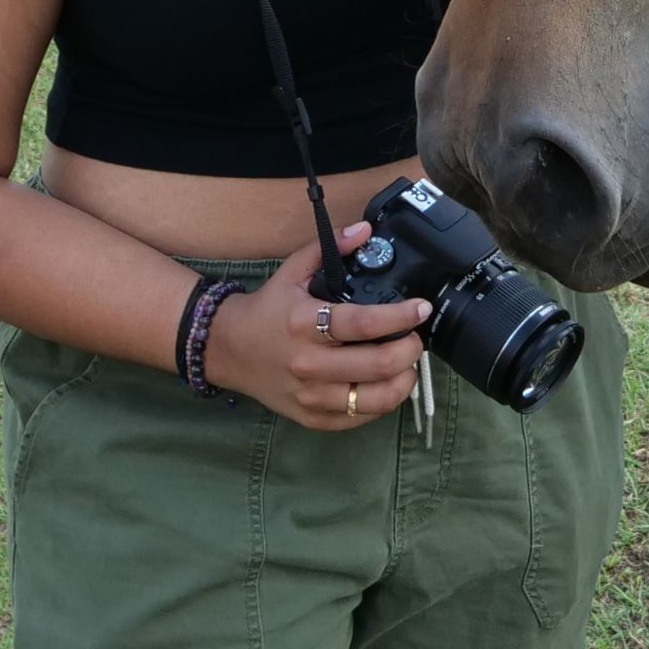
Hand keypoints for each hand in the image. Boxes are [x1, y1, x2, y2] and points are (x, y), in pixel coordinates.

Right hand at [208, 227, 430, 430]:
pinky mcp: (312, 417)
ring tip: (407, 364)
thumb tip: (365, 230)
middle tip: (416, 338)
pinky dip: (383, 402)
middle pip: (378, 364)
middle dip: (410, 350)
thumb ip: (329, 247)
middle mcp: (308, 363)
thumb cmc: (267, 310)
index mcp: (304, 323)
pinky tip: (386, 384)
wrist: (227, 349)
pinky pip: (360, 418)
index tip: (421, 308)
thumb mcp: (292, 271)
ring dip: (404, 380)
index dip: (401, 316)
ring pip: (376, 398)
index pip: (363, 323)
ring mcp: (310, 396)